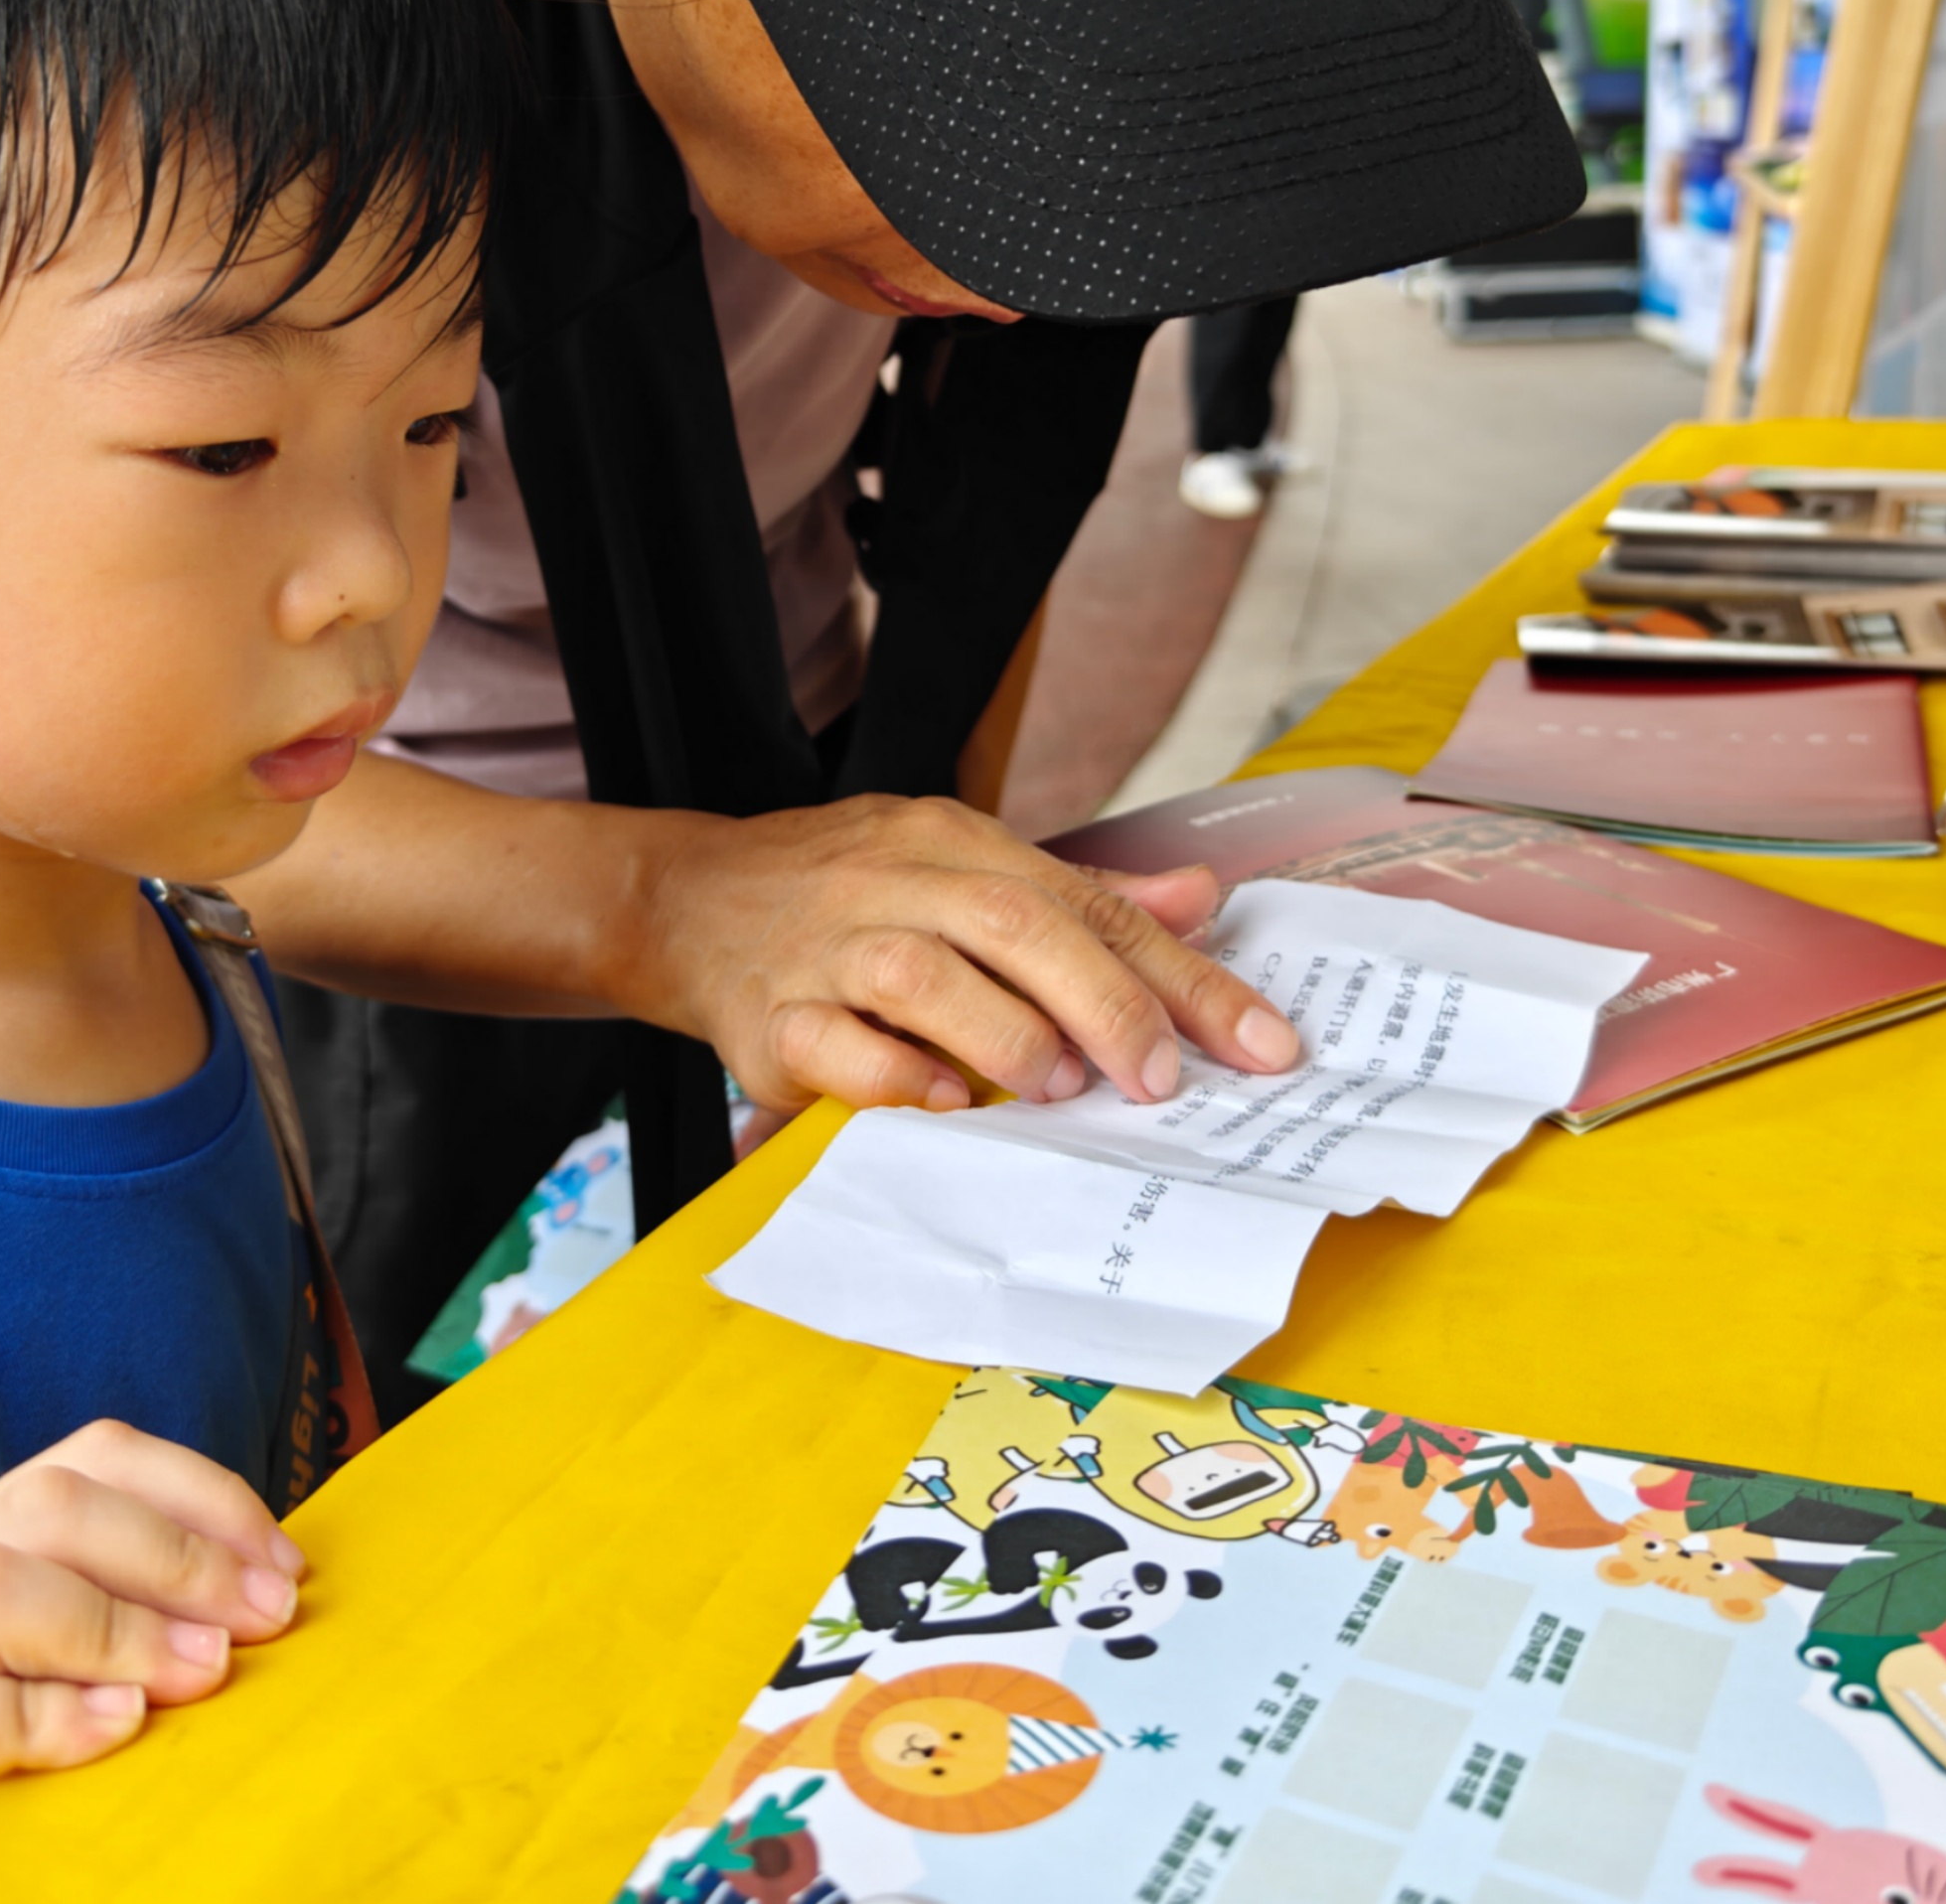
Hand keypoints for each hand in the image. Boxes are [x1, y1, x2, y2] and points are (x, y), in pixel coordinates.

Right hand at [0, 1421, 306, 1870]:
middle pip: (47, 1503)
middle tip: (263, 1624)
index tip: (287, 1566)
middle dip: (178, 1555)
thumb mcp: (107, 1674)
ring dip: (119, 1626)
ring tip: (199, 1676)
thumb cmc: (47, 1782)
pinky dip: (48, 1714)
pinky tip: (117, 1732)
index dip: (201, 1495)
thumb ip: (158, 1615)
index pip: (94, 1460)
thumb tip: (277, 1586)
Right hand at [624, 795, 1301, 1113]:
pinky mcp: (768, 1016)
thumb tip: (1203, 899)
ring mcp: (828, 948)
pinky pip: (834, 1046)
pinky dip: (898, 1079)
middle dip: (1105, 1002)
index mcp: (958, 843)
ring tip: (1059, 1087)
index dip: (1184, 974)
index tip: (1261, 1043)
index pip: (1090, 902)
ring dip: (1007, 1036)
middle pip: (1014, 922)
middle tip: (1159, 1078)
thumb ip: (1081, 896)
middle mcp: (897, 881)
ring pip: (924, 976)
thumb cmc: (845, 895)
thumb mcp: (962, 866)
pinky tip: (946, 1104)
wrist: (684, 899)